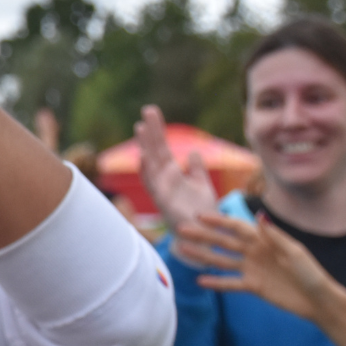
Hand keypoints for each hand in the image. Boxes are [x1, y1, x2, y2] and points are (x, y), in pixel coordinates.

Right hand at [135, 105, 217, 237]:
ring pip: (151, 164)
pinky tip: (143, 156)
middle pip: (155, 151)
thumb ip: (198, 170)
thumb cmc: (203, 214)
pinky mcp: (163, 202)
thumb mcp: (203, 186)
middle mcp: (164, 180)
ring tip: (140, 127)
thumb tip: (192, 152)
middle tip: (148, 109)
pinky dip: (146, 170)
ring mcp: (162, 190)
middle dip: (151, 131)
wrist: (205, 236)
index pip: (162, 148)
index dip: (157, 131)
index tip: (152, 113)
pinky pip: (153, 184)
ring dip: (145, 146)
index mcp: (173, 175)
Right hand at [177, 213, 339, 320]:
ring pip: (222, 260)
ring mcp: (252, 269)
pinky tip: (200, 280)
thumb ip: (274, 236)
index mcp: (265, 239)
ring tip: (183, 250)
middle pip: (224, 242)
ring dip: (203, 255)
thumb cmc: (310, 273)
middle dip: (203, 235)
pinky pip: (230, 283)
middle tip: (181, 229)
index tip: (199, 216)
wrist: (317, 300)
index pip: (237, 227)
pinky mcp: (253, 286)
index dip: (218, 221)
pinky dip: (216, 282)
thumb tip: (258, 216)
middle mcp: (255, 252)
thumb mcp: (294, 252)